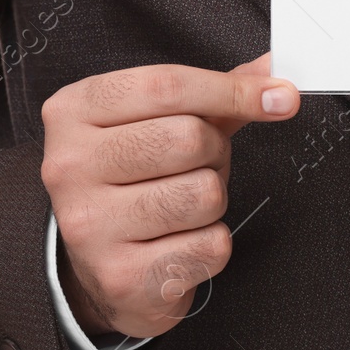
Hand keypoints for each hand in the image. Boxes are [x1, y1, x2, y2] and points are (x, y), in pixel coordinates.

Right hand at [40, 54, 298, 338]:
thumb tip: (274, 73)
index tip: (280, 97)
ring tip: (183, 206)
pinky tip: (179, 243)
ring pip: (204, 193)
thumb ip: (215, 96)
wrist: (102, 266)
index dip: (233, 90)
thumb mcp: (160, 124)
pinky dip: (211, 244)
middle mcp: (69, 166)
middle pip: (189, 138)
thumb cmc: (136, 182)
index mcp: (74, 111)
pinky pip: (210, 244)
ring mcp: (90, 224)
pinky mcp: (120, 276)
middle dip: (215, 152)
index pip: (166, 85)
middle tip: (197, 167)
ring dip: (213, 200)